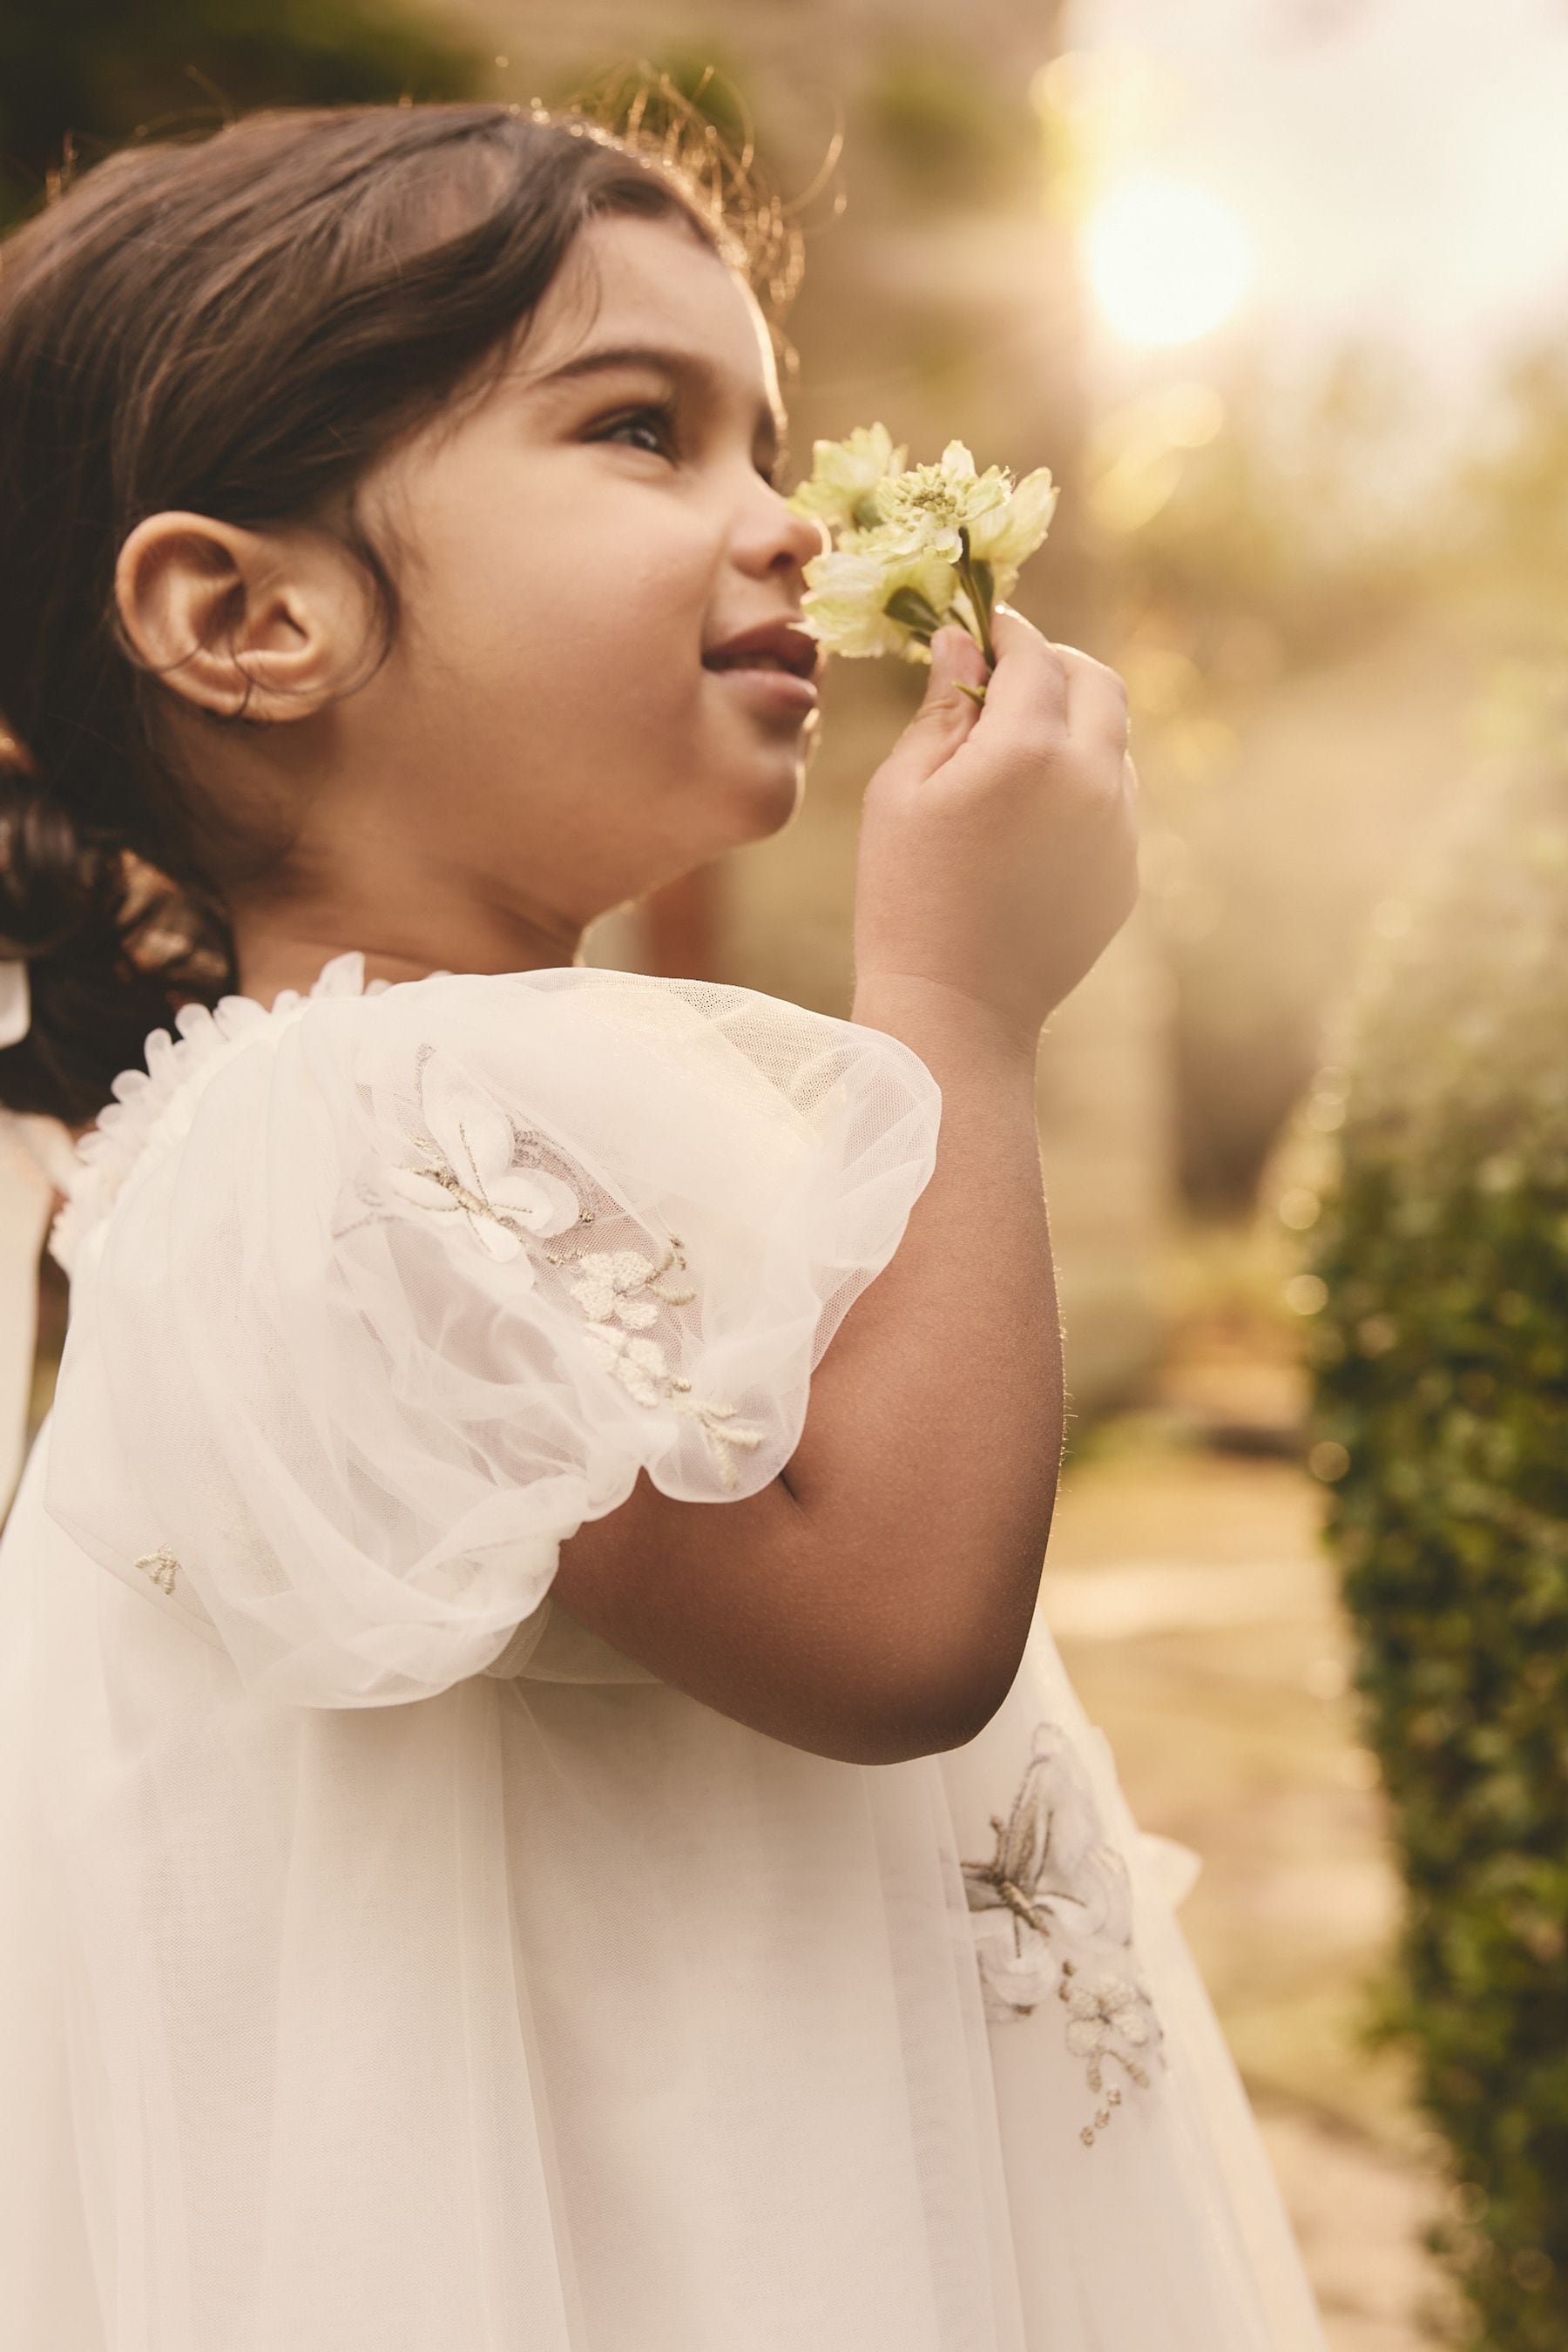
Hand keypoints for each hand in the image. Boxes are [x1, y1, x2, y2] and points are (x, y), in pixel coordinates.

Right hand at [852, 608, 1138, 1051]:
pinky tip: (1027, 822)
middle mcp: (1091, 777)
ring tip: (1012, 757)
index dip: (1005, 632)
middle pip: (1098, 681)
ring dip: (1073, 726)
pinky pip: (1115, 800)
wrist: (957, 1009)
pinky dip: (1082, 785)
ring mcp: (1120, 828)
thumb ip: (941, 707)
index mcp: (1028, 748)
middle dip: (1055, 665)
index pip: (1033, 654)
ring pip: (1114, 740)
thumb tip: (961, 640)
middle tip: (1007, 677)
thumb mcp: (902, 791)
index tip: (980, 628)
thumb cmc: (907, 895)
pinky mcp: (1126, 870)